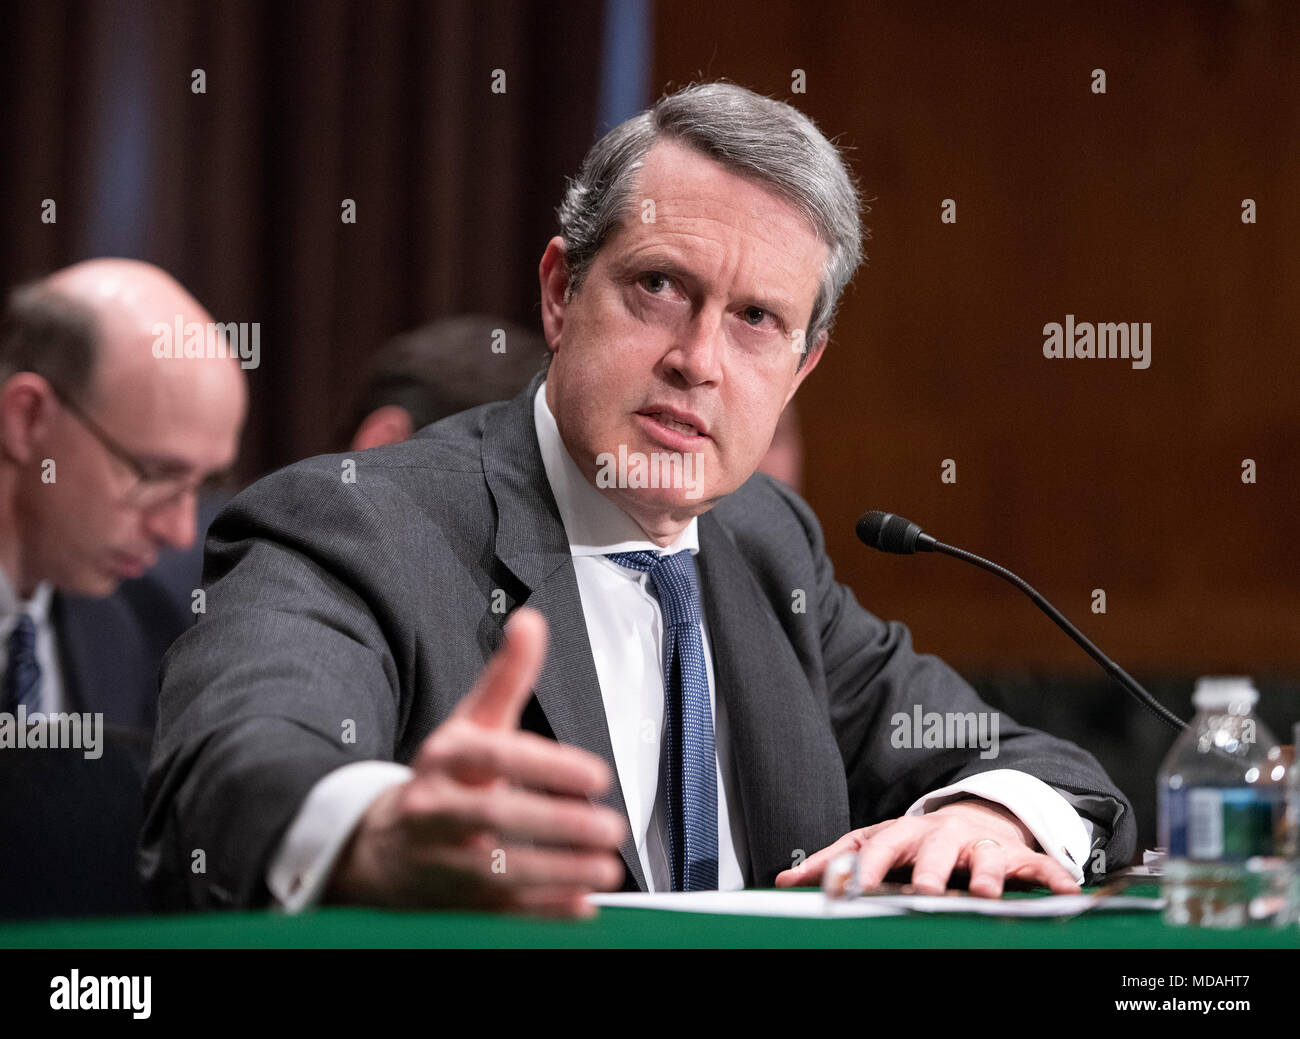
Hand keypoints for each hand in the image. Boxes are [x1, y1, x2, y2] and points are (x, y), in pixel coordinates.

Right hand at [326, 607, 626, 915]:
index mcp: (445, 760)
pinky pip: (499, 913)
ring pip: (499, 871)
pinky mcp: (455, 903)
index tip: (595, 773)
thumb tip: (531, 623)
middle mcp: (437, 811)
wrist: (382, 849)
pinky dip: (542, 913)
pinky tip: (581, 907)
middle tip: (609, 825)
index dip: (545, 765)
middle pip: (495, 817)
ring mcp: (443, 861)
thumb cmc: (442, 779)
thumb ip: (507, 676)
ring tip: (605, 867)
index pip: (493, 757)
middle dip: (556, 824)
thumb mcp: (470, 722)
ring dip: (558, 873)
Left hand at [774, 799, 1080, 897]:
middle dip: (925, 869)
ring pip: (984, 857)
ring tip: (983, 893)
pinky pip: (1038, 866)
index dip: (859, 868)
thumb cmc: (916, 843)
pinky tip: (1065, 892)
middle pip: (929, 850)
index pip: (874, 847)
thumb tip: (784, 883)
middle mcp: (940, 835)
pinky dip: (1052, 877)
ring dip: (984, 874)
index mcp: (901, 834)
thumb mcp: (876, 846)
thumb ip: (835, 863)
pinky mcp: (1016, 855)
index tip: (840, 890)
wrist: (976, 817)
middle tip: (922, 891)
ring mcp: (979, 844)